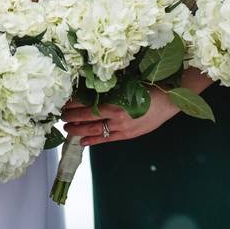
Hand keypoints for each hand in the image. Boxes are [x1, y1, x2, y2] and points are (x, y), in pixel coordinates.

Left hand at [61, 87, 180, 145]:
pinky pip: (107, 140)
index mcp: (116, 102)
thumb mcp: (128, 86)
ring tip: (67, 129)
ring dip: (79, 131)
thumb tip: (91, 91)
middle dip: (73, 118)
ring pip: (95, 131)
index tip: (64, 104)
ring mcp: (122, 128)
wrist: (168, 101)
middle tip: (61, 117)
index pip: (89, 105)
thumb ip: (111, 91)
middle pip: (89, 119)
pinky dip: (93, 141)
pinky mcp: (127, 135)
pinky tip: (83, 142)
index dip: (75, 105)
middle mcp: (117, 116)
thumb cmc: (148, 89)